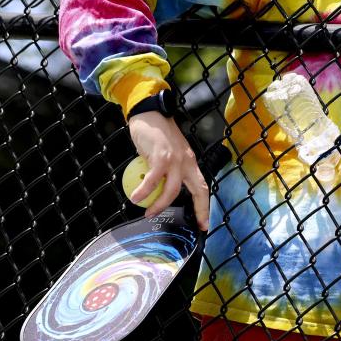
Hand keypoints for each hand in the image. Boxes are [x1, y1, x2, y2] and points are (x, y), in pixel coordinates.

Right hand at [127, 113, 209, 230]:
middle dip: (199, 210)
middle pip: (198, 189)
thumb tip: (157, 190)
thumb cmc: (156, 134)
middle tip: (192, 226)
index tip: (204, 224)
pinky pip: (153, 179)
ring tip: (148, 213)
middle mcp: (187, 162)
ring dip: (160, 205)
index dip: (204, 206)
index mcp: (189, 162)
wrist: (150, 113)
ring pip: (172, 189)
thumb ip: (166, 170)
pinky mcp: (161, 156)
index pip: (202, 187)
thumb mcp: (167, 154)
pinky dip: (144, 191)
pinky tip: (136, 197)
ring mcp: (176, 159)